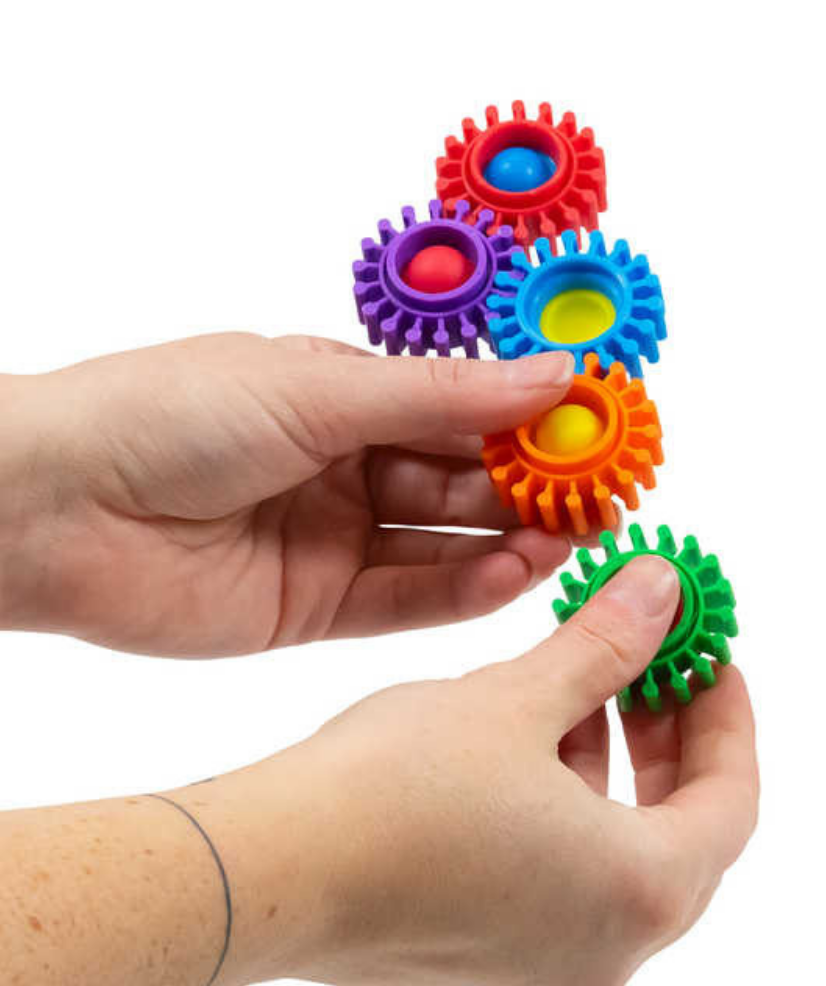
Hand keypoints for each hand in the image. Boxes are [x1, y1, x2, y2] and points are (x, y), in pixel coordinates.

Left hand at [0, 333, 577, 655]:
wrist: (52, 510)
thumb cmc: (170, 416)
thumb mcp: (322, 391)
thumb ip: (444, 396)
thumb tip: (556, 372)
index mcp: (345, 398)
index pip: (462, 409)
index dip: (531, 419)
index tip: (598, 428)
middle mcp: (346, 467)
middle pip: (461, 480)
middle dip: (532, 487)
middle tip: (605, 495)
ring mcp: (334, 539)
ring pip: (444, 543)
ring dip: (510, 541)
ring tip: (572, 539)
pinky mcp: (317, 607)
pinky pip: (407, 599)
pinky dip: (463, 590)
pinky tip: (514, 574)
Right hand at [194, 557, 757, 985]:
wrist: (270, 870)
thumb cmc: (397, 790)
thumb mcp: (520, 698)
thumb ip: (606, 646)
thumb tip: (662, 591)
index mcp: (636, 893)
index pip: (730, 799)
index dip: (727, 715)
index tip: (708, 654)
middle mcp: (605, 945)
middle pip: (681, 831)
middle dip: (671, 738)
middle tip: (655, 665)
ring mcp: (545, 958)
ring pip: (617, 851)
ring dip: (614, 765)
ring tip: (583, 684)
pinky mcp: (490, 951)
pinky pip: (564, 872)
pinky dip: (569, 803)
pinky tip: (527, 737)